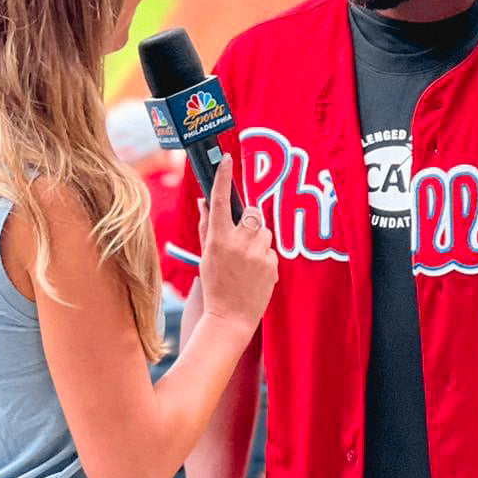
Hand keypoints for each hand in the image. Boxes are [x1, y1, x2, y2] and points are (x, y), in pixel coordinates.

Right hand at [198, 155, 277, 333]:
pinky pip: (271, 251)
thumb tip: (204, 200)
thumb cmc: (215, 286)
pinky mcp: (272, 265)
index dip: (223, 176)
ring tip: (247, 261)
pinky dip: (264, 257)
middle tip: (243, 236)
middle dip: (250, 219)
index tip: (225, 159)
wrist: (230, 318)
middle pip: (253, 212)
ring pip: (265, 231)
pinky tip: (255, 273)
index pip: (219, 200)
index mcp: (218, 239)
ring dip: (258, 240)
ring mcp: (258, 254)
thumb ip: (207, 226)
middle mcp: (239, 243)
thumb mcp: (205, 255)